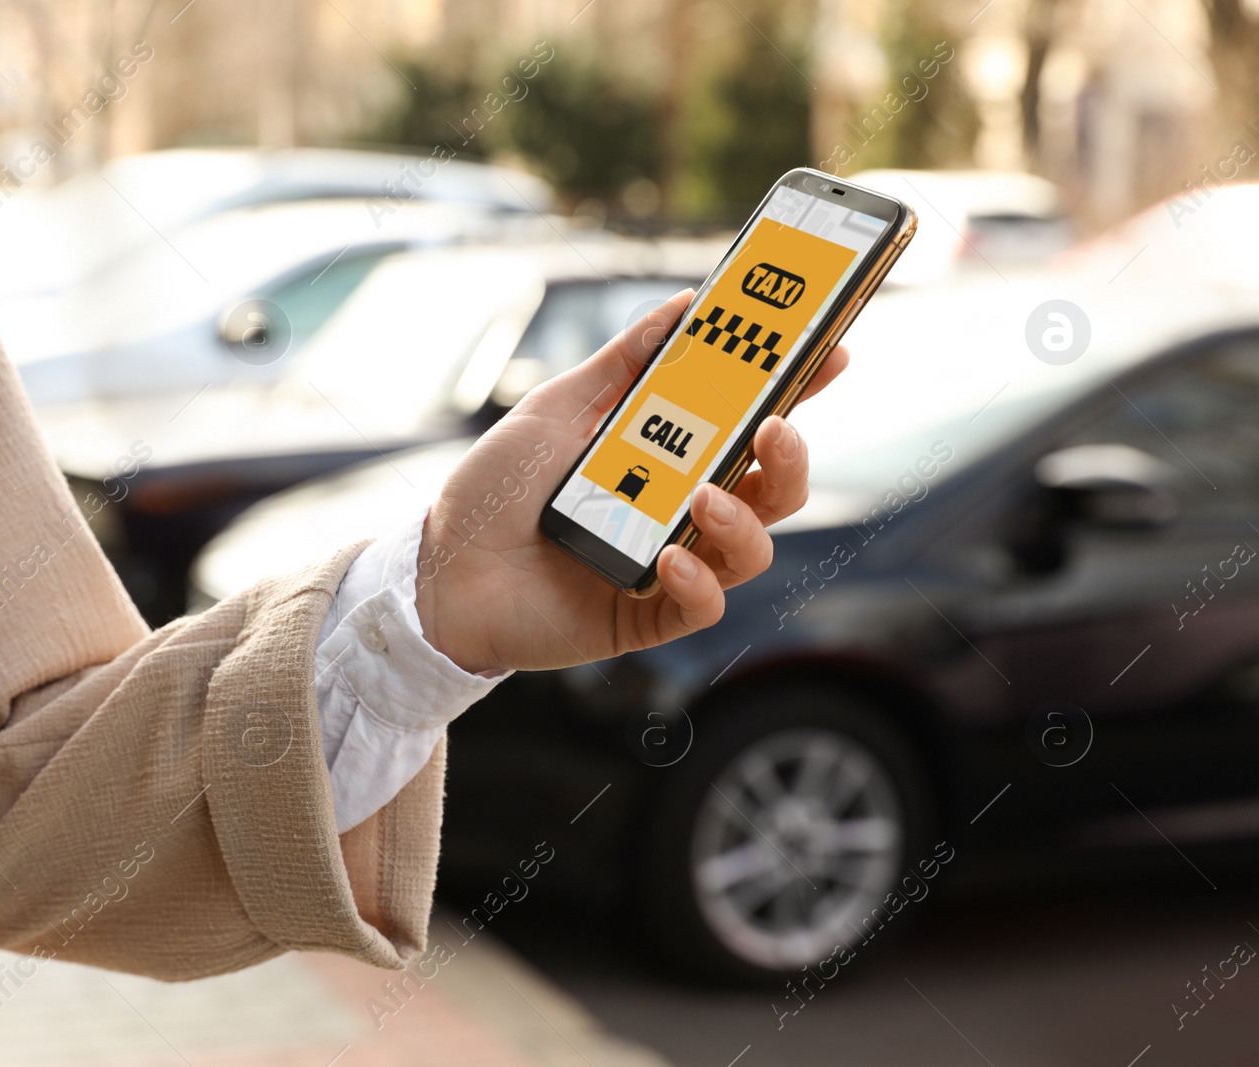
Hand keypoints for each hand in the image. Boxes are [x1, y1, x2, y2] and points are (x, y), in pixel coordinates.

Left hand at [413, 289, 847, 674]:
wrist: (437, 569)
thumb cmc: (495, 490)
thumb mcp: (557, 408)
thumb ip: (624, 363)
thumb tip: (686, 306)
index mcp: (670, 456)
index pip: (751, 421)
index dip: (798, 388)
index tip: (829, 349)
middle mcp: (681, 509)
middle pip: (773, 488)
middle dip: (791, 456)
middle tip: (776, 428)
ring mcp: (669, 564)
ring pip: (751, 549)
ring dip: (744, 520)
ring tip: (705, 498)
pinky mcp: (645, 615)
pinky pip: (702, 606)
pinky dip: (698, 582)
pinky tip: (669, 558)